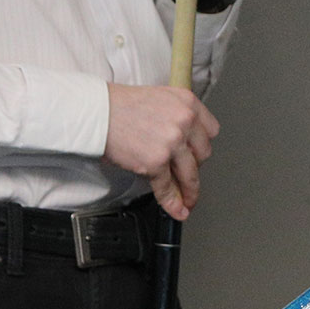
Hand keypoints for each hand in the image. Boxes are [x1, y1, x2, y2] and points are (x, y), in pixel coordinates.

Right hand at [105, 83, 219, 220]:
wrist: (98, 112)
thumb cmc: (121, 105)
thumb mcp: (160, 98)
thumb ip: (176, 115)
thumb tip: (183, 141)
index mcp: (188, 103)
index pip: (211, 130)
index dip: (202, 145)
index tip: (198, 155)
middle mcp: (184, 121)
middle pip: (203, 153)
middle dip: (195, 166)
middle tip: (186, 174)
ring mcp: (171, 143)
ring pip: (190, 174)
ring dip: (190, 191)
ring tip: (189, 200)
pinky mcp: (155, 162)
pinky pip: (167, 187)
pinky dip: (172, 203)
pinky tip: (177, 209)